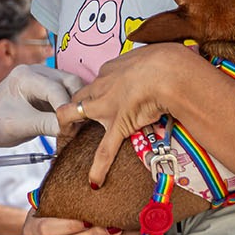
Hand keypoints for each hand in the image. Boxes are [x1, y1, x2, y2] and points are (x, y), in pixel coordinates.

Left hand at [0, 64, 84, 145]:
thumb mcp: (19, 126)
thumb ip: (46, 125)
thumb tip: (72, 127)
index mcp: (24, 76)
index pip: (56, 89)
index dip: (67, 109)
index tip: (72, 127)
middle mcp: (36, 71)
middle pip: (70, 82)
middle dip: (76, 103)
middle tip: (79, 125)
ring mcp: (43, 77)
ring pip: (72, 86)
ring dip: (76, 104)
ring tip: (75, 125)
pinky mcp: (48, 86)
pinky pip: (67, 92)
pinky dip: (71, 105)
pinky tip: (71, 121)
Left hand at [55, 43, 198, 187]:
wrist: (169, 72)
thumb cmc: (166, 60)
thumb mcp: (152, 54)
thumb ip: (148, 62)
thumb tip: (159, 61)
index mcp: (111, 69)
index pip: (98, 81)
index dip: (98, 91)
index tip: (103, 98)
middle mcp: (102, 86)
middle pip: (78, 96)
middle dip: (72, 107)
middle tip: (73, 121)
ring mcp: (106, 106)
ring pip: (74, 114)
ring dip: (68, 127)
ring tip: (66, 140)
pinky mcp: (118, 125)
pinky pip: (105, 151)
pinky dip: (99, 168)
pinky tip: (94, 181)